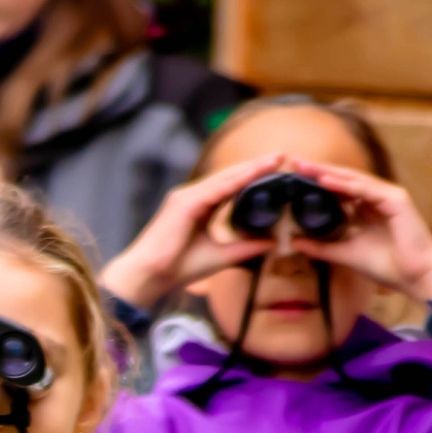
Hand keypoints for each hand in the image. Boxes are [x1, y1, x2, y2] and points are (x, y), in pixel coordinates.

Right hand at [97, 153, 285, 307]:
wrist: (149, 277)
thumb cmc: (176, 269)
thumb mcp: (219, 257)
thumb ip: (244, 248)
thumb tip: (272, 243)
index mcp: (197, 206)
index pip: (230, 186)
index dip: (253, 176)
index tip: (276, 168)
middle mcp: (190, 197)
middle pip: (229, 176)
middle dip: (256, 166)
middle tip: (282, 156)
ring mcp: (185, 197)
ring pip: (224, 178)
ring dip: (250, 168)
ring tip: (274, 160)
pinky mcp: (183, 204)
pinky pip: (216, 189)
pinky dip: (236, 181)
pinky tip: (254, 174)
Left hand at [285, 159, 431, 301]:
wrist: (417, 278)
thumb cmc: (388, 266)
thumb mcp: (345, 254)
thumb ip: (321, 247)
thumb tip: (294, 242)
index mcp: (367, 208)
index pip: (339, 189)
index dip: (317, 182)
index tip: (294, 177)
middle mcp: (378, 198)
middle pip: (344, 179)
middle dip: (319, 170)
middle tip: (294, 162)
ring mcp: (388, 196)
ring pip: (353, 180)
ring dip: (328, 172)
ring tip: (304, 167)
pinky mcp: (396, 200)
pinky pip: (365, 189)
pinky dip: (344, 185)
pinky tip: (324, 180)